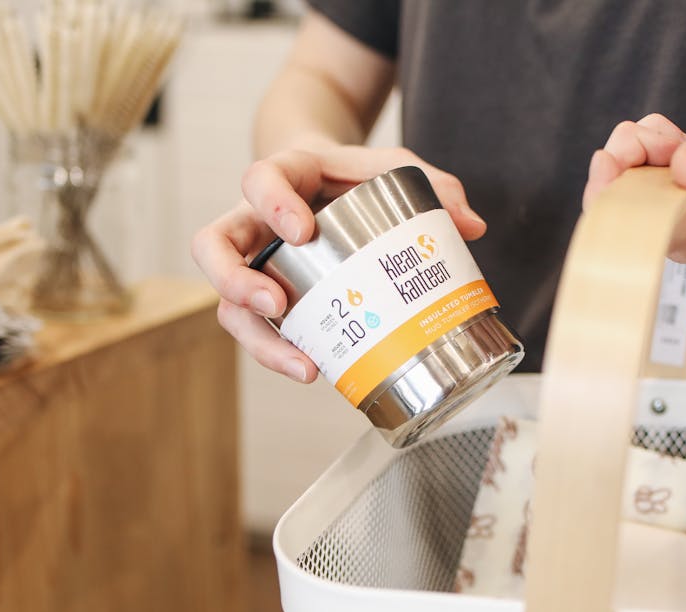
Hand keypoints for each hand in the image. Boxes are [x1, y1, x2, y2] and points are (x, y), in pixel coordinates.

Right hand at [192, 146, 486, 381]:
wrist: (328, 178)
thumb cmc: (354, 175)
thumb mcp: (393, 167)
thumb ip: (433, 185)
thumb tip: (472, 226)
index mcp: (283, 177)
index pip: (259, 180)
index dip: (272, 203)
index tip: (302, 230)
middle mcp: (254, 221)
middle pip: (213, 247)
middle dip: (236, 280)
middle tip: (275, 302)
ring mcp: (255, 263)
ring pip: (227, 302)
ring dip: (256, 337)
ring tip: (300, 362)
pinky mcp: (266, 297)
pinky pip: (256, 329)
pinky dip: (280, 352)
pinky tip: (314, 369)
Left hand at [583, 73, 685, 265]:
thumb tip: (683, 172)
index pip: (650, 226)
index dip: (618, 191)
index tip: (619, 152)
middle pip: (630, 214)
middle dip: (625, 164)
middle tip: (653, 132)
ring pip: (629, 196)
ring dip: (635, 154)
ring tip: (671, 133)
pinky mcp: (676, 213)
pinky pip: (638, 185)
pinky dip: (642, 154)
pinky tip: (671, 139)